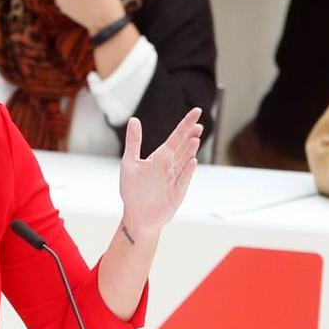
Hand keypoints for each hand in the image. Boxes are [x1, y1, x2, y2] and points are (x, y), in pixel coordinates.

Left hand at [119, 108, 203, 237]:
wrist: (137, 216)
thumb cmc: (132, 191)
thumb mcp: (129, 162)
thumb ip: (134, 142)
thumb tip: (134, 120)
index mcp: (160, 157)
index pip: (176, 137)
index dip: (185, 124)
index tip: (196, 112)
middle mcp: (170, 166)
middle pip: (184, 147)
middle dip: (191, 135)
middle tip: (199, 124)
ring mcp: (175, 179)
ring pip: (185, 160)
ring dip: (190, 150)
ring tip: (195, 138)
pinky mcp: (177, 192)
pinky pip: (183, 179)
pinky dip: (187, 170)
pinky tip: (192, 160)